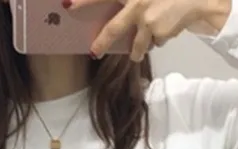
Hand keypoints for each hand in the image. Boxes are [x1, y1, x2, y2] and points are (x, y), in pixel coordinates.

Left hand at [68, 0, 231, 61]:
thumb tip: (118, 8)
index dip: (84, 0)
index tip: (67, 6)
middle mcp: (136, 3)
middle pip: (113, 29)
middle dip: (102, 44)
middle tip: (94, 53)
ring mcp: (147, 20)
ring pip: (137, 44)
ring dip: (138, 49)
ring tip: (137, 52)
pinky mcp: (159, 32)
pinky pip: (155, 41)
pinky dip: (160, 38)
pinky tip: (169, 26)